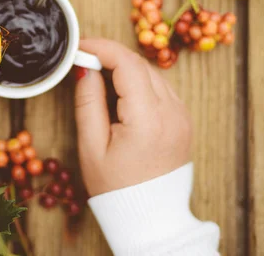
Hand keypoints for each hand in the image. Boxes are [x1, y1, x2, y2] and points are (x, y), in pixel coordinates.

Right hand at [74, 38, 190, 195]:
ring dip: (125, 68)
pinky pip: (160, 88)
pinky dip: (139, 82)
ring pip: (151, 74)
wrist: (150, 216)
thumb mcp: (92, 145)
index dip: (102, 47)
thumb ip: (88, 102)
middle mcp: (172, 112)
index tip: (80, 46)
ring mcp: (182, 115)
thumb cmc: (116, 187)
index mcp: (148, 118)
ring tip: (99, 76)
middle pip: (140, 64)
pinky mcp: (183, 120)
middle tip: (84, 60)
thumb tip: (84, 69)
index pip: (127, 64)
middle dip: (111, 56)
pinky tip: (121, 93)